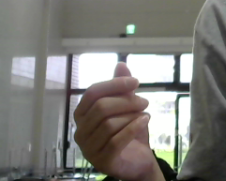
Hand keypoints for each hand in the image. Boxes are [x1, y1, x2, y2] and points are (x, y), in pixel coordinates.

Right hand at [74, 62, 163, 180]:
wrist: (137, 159)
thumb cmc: (128, 130)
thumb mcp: (127, 106)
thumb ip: (122, 87)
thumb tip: (121, 64)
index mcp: (82, 115)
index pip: (92, 93)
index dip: (114, 84)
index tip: (136, 82)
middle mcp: (80, 132)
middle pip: (101, 108)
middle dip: (126, 101)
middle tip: (144, 101)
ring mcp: (89, 149)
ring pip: (109, 124)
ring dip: (132, 116)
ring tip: (144, 114)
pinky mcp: (101, 161)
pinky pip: (116, 141)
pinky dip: (133, 128)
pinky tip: (145, 121)